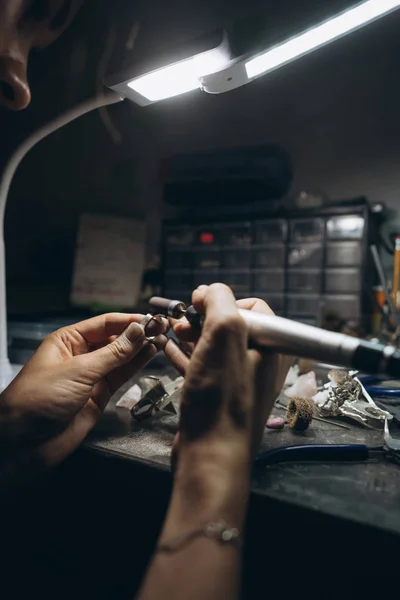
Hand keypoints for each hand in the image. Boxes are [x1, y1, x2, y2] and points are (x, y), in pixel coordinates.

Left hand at [0, 313, 163, 468]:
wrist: (25, 442)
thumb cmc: (38, 399)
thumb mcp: (79, 370)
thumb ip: (113, 353)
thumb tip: (137, 331)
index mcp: (67, 341)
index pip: (104, 324)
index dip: (128, 321)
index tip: (150, 320)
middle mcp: (80, 356)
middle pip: (114, 339)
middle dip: (137, 334)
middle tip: (161, 328)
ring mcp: (90, 376)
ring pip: (121, 358)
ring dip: (140, 349)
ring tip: (162, 339)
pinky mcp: (99, 396)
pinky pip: (120, 376)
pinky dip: (136, 366)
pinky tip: (150, 354)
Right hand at [164, 284, 291, 480]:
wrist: (211, 453)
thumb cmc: (221, 395)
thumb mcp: (224, 333)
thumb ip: (220, 301)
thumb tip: (210, 291)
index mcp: (272, 347)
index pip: (253, 308)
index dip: (223, 300)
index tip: (198, 303)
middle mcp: (260, 363)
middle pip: (231, 326)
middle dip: (204, 317)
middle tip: (182, 321)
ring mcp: (239, 382)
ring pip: (215, 347)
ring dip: (192, 334)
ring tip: (172, 331)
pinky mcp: (219, 397)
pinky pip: (203, 366)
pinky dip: (186, 354)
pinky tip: (169, 348)